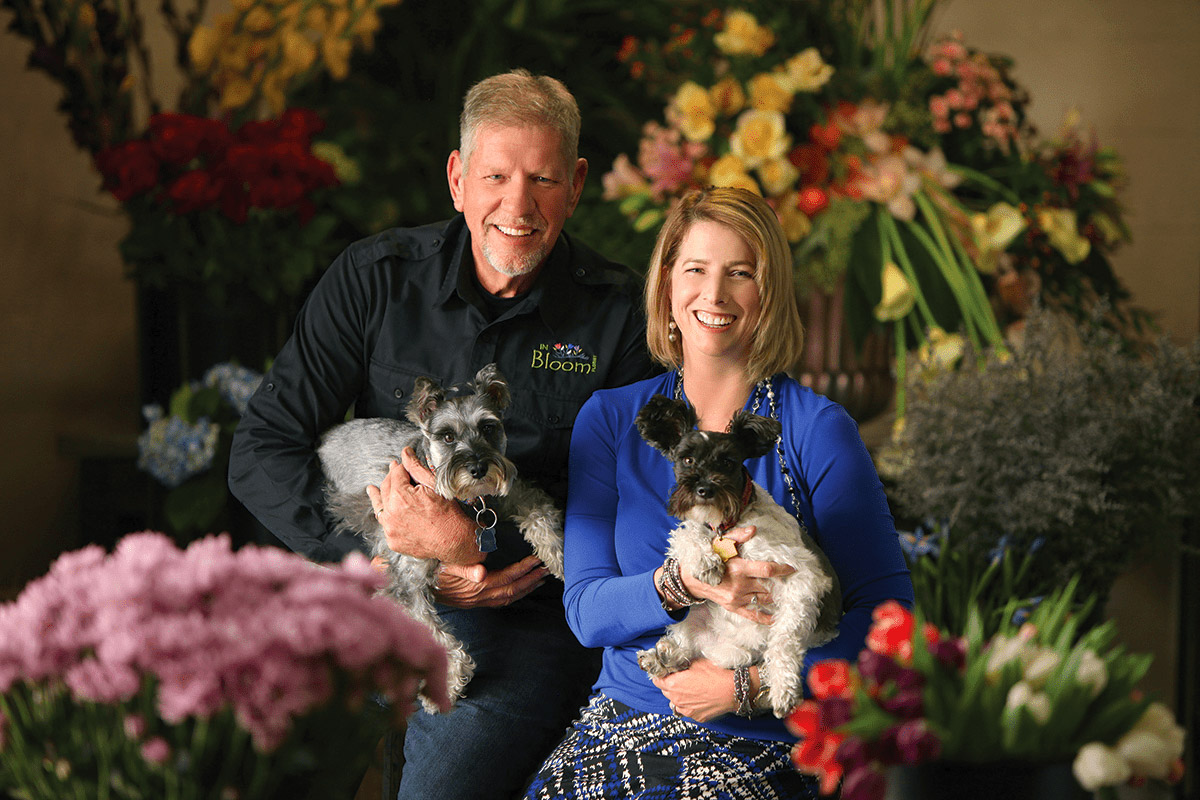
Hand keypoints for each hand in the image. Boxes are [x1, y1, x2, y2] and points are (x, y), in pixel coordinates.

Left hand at [365, 448, 483, 564]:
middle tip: (393, 472)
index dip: (400, 468)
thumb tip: (406, 453)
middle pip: (385, 488)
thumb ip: (416, 467)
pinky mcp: (392, 541)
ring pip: (380, 507)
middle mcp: (391, 513)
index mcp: (401, 496)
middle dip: (390, 479)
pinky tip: (385, 511)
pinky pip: (385, 524)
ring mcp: (390, 529)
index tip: (401, 465)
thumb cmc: (448, 513)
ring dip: (378, 496)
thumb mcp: (434, 485)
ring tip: (371, 489)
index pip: (395, 474)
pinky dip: (386, 516)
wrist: (453, 540)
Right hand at [432, 556, 549, 608]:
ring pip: (509, 597)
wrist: (418, 588)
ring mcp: (478, 602)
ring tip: (540, 579)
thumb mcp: (445, 563)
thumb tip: (482, 571)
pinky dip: (514, 595)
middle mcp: (480, 596)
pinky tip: (520, 590)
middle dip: (531, 579)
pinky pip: (500, 601)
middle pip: (513, 589)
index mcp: (477, 585)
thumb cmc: (432, 571)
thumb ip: (464, 567)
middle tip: (546, 569)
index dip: (524, 568)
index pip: (508, 577)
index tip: (537, 559)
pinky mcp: (474, 603)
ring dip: (526, 588)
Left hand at [651, 658, 737, 721]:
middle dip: (670, 685)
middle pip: (666, 692)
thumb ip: (682, 664)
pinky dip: (690, 705)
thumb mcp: (696, 662)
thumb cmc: (715, 674)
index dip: (661, 676)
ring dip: (679, 697)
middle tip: (681, 679)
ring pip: (675, 703)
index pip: (657, 681)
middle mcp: (677, 699)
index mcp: (673, 684)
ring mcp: (686, 710)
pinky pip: (687, 711)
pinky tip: (699, 698)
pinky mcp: (696, 717)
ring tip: (691, 690)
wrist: (732, 690)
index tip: (666, 673)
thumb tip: (677, 663)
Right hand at [680, 526, 792, 624]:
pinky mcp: (733, 607)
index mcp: (739, 568)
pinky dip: (766, 617)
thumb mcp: (720, 542)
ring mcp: (737, 598)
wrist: (691, 577)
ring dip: (776, 596)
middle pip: (768, 586)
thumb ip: (738, 536)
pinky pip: (753, 615)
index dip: (782, 569)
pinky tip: (776, 617)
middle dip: (781, 583)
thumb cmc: (707, 557)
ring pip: (763, 599)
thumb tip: (754, 530)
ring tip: (787, 593)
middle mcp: (739, 585)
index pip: (767, 570)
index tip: (792, 567)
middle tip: (792, 580)